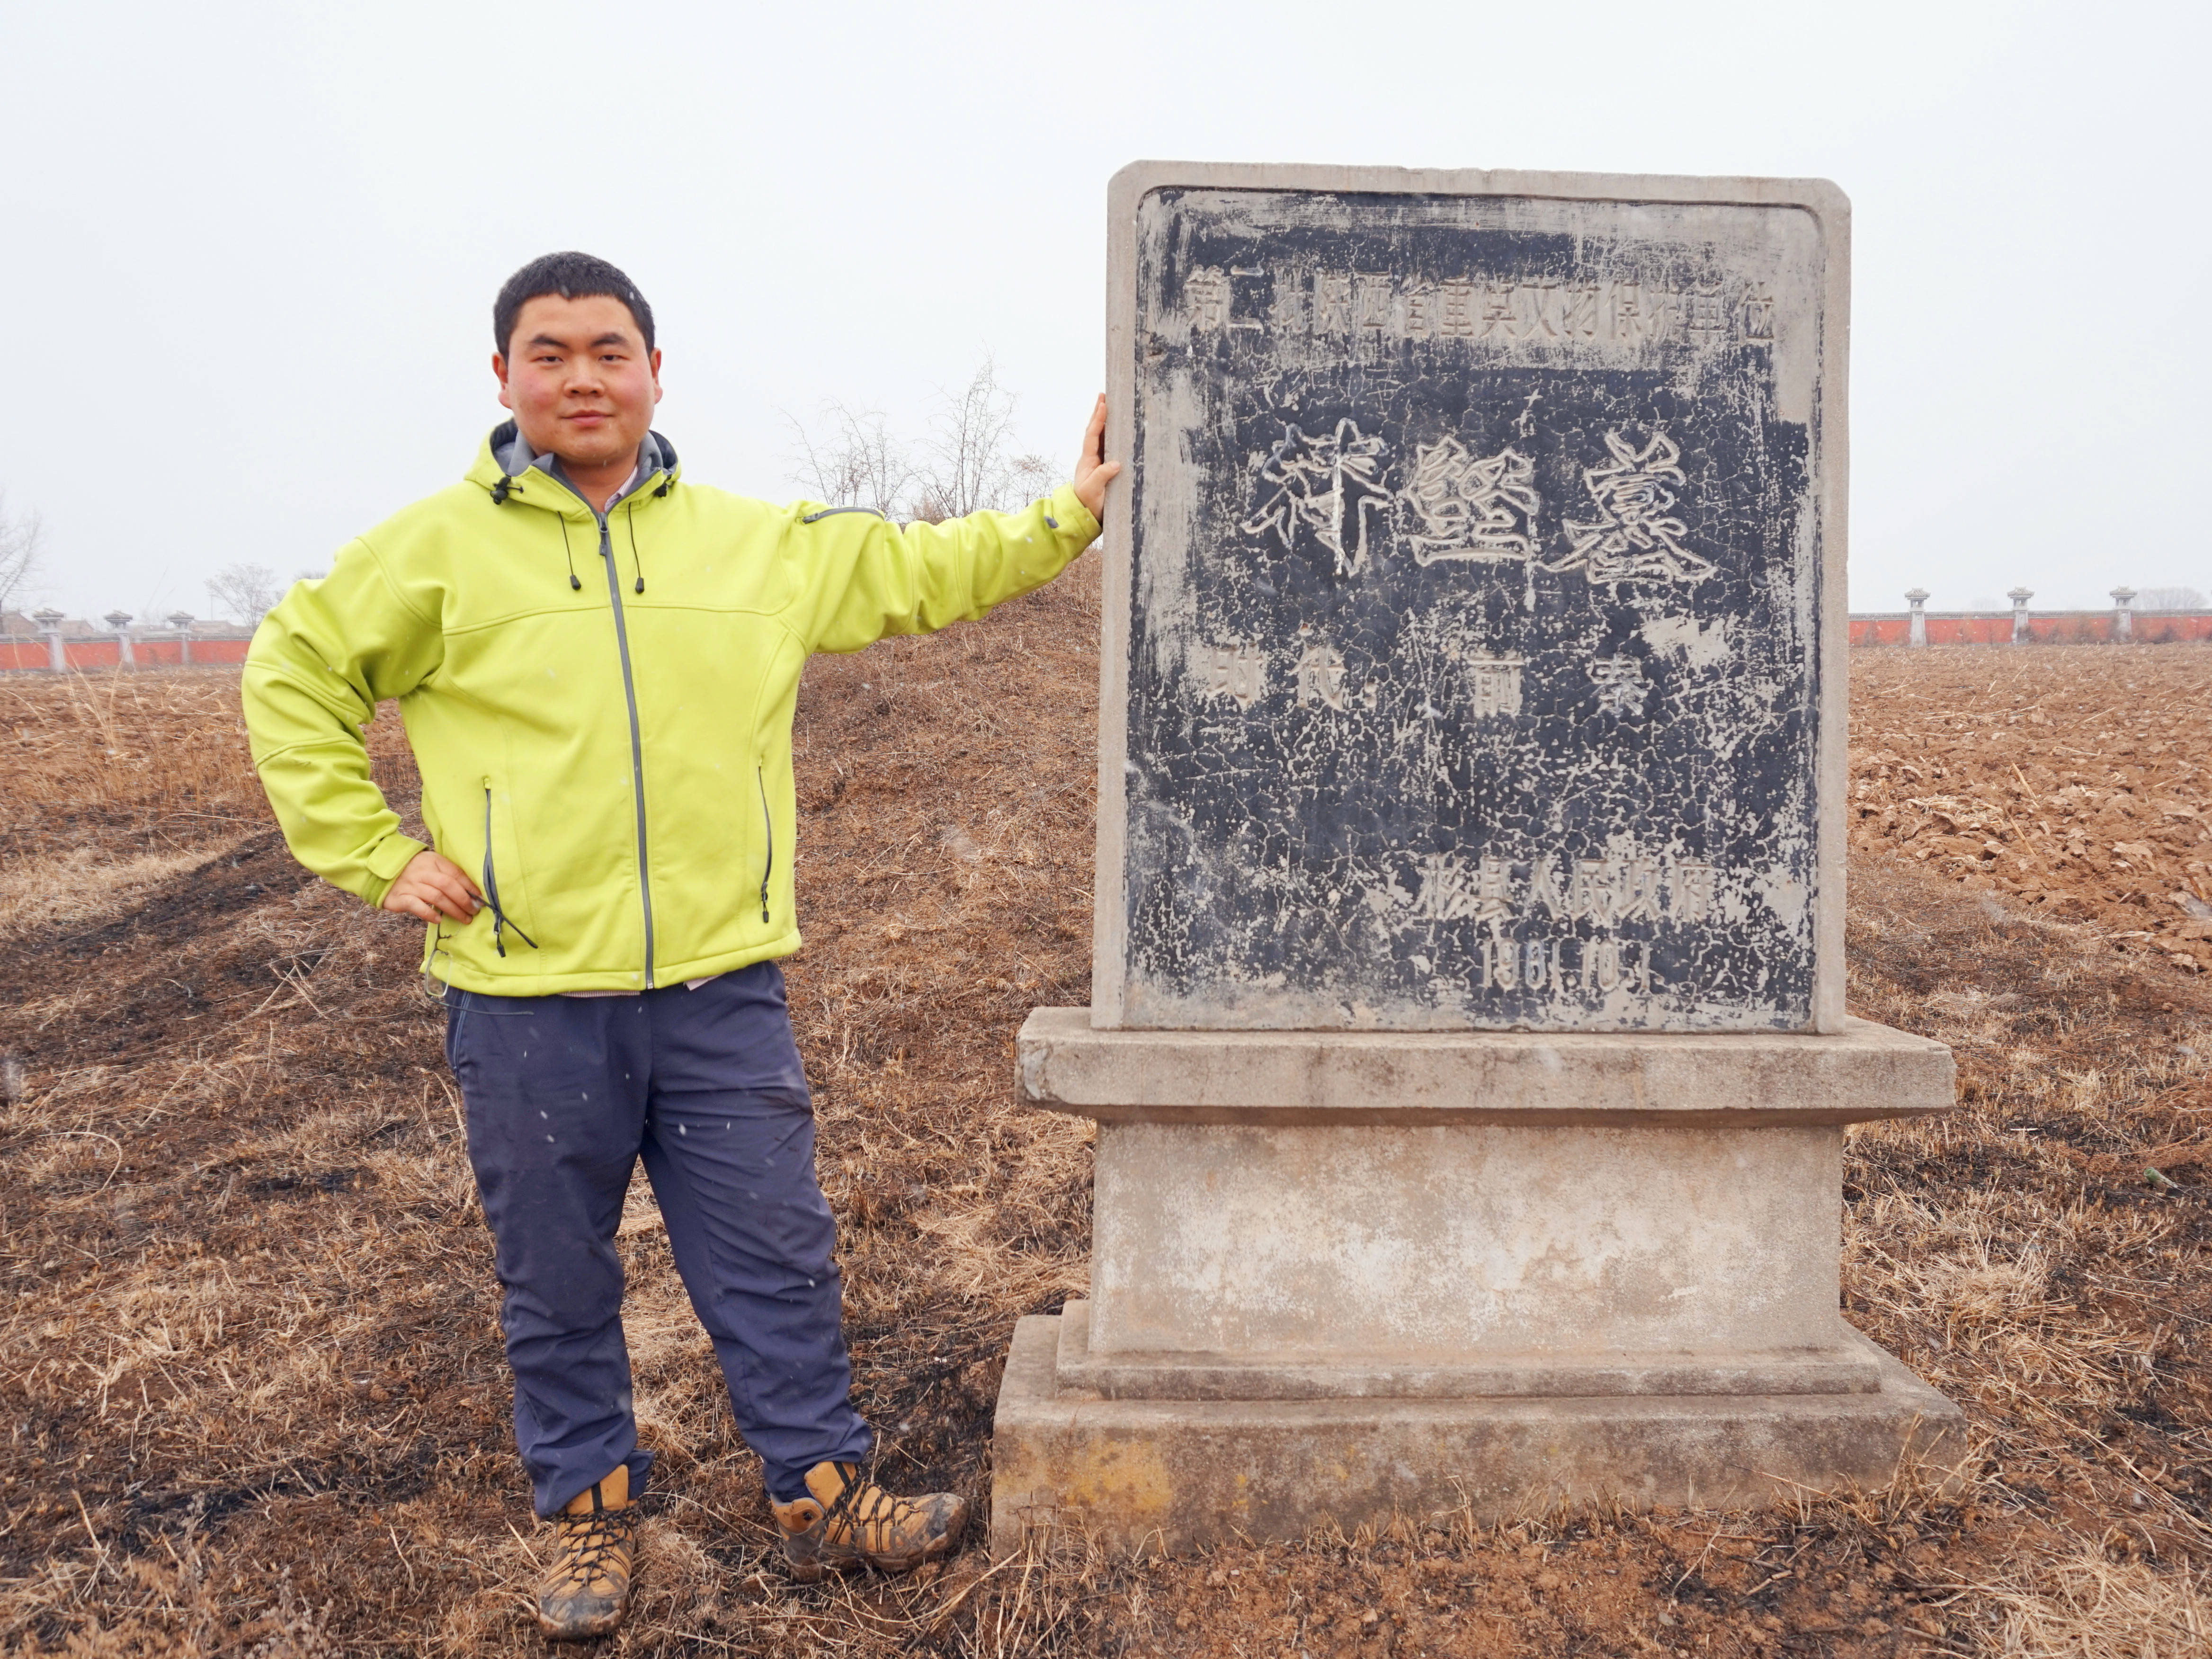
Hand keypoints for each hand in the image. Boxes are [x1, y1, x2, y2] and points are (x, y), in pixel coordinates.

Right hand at [382, 850, 482, 923]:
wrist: (382, 872)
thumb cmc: (414, 871)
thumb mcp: (431, 866)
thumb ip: (447, 875)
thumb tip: (472, 892)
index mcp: (433, 861)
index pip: (455, 873)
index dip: (470, 886)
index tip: (480, 898)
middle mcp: (422, 871)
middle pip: (448, 885)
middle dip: (464, 900)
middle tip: (474, 911)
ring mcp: (410, 884)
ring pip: (436, 897)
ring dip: (453, 910)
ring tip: (464, 918)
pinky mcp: (399, 897)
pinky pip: (416, 906)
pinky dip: (429, 913)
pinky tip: (438, 920)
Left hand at [1071, 395, 1121, 521]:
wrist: (1084, 516)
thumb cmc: (1088, 504)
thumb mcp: (1093, 490)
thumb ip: (1102, 476)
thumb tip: (1116, 463)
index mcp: (1088, 460)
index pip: (1092, 435)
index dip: (1098, 420)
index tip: (1103, 404)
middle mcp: (1091, 458)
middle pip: (1095, 431)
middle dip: (1099, 413)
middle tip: (1103, 395)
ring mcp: (1097, 462)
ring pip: (1101, 437)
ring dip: (1105, 422)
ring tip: (1109, 405)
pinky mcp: (1104, 468)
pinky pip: (1108, 447)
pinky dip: (1111, 435)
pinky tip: (1117, 429)